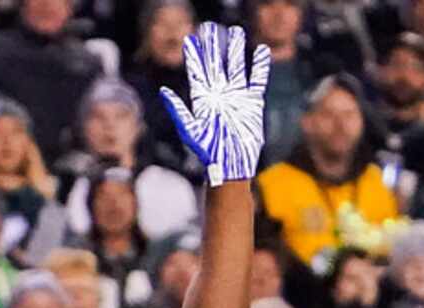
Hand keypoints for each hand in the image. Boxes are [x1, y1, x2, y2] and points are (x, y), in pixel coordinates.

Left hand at [159, 22, 269, 185]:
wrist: (231, 164)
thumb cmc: (208, 151)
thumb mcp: (189, 130)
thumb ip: (178, 110)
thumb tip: (163, 91)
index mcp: (203, 100)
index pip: (198, 72)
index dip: (194, 56)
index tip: (191, 38)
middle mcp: (218, 96)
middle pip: (215, 65)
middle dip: (213, 47)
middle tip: (210, 28)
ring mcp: (236, 97)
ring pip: (235, 67)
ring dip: (235, 50)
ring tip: (235, 32)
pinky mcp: (252, 102)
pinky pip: (257, 80)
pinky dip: (259, 66)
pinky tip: (260, 52)